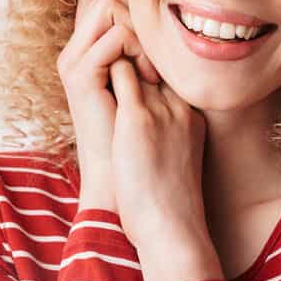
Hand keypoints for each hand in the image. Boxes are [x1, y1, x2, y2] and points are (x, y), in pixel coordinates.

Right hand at [56, 0, 160, 210]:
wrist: (123, 186)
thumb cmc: (141, 145)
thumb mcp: (147, 92)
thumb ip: (149, 59)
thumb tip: (170, 31)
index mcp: (88, 54)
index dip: (136, 10)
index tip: (155, 49)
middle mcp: (76, 52)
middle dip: (139, 17)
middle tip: (154, 60)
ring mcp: (74, 61)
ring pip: (109, 3)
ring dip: (141, 32)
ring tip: (152, 72)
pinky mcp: (80, 75)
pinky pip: (116, 35)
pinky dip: (139, 50)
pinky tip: (150, 79)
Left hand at [107, 57, 210, 252]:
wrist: (170, 228)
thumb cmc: (166, 203)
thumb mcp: (177, 158)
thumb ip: (166, 134)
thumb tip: (141, 127)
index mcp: (190, 114)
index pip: (166, 69)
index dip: (142, 63)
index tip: (121, 66)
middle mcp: (179, 104)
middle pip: (153, 56)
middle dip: (127, 52)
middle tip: (104, 55)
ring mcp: (161, 108)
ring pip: (136, 54)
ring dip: (114, 56)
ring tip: (94, 61)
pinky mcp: (138, 117)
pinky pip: (120, 70)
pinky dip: (104, 67)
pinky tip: (91, 77)